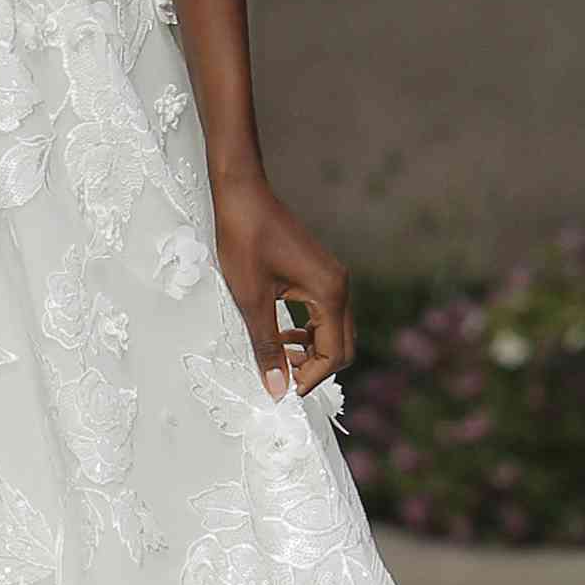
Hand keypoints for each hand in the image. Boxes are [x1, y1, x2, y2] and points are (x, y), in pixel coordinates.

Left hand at [211, 170, 353, 398]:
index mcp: (330, 293)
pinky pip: (323, 314)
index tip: (283, 390)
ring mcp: (331, 278)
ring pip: (334, 330)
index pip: (336, 353)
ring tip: (278, 355)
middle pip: (343, 345)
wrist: (241, 194)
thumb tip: (277, 388)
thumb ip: (267, 347)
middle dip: (316, 367)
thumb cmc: (244, 240)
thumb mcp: (251, 300)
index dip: (312, 378)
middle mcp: (339, 286)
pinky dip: (306, 331)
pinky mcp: (319, 273)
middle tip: (281, 377)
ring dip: (311, 350)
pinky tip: (279, 332)